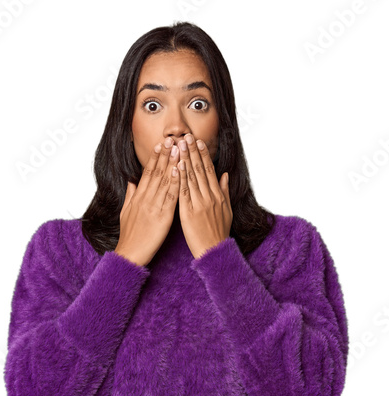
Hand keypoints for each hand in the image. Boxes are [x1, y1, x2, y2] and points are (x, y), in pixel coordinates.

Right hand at [115, 138, 180, 265]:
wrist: (130, 254)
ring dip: (171, 163)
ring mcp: (153, 207)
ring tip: (178, 148)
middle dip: (165, 155)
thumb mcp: (126, 213)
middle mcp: (145, 199)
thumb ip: (130, 196)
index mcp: (138, 197)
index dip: (154, 158)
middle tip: (172, 139)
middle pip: (156, 173)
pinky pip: (170, 197)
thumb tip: (131, 181)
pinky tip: (178, 171)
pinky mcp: (162, 217)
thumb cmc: (130, 236)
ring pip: (163, 181)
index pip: (147, 173)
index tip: (160, 144)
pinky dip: (174, 183)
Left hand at [176, 133, 232, 258]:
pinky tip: (177, 166)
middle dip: (193, 151)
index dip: (203, 154)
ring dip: (186, 159)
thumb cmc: (219, 232)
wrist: (214, 251)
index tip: (198, 141)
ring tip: (180, 144)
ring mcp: (200, 204)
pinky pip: (184, 192)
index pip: (209, 170)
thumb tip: (225, 175)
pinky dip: (181, 178)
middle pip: (200, 170)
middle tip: (187, 136)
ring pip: (192, 177)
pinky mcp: (189, 212)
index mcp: (218, 195)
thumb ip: (225, 191)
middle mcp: (210, 196)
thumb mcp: (227, 210)